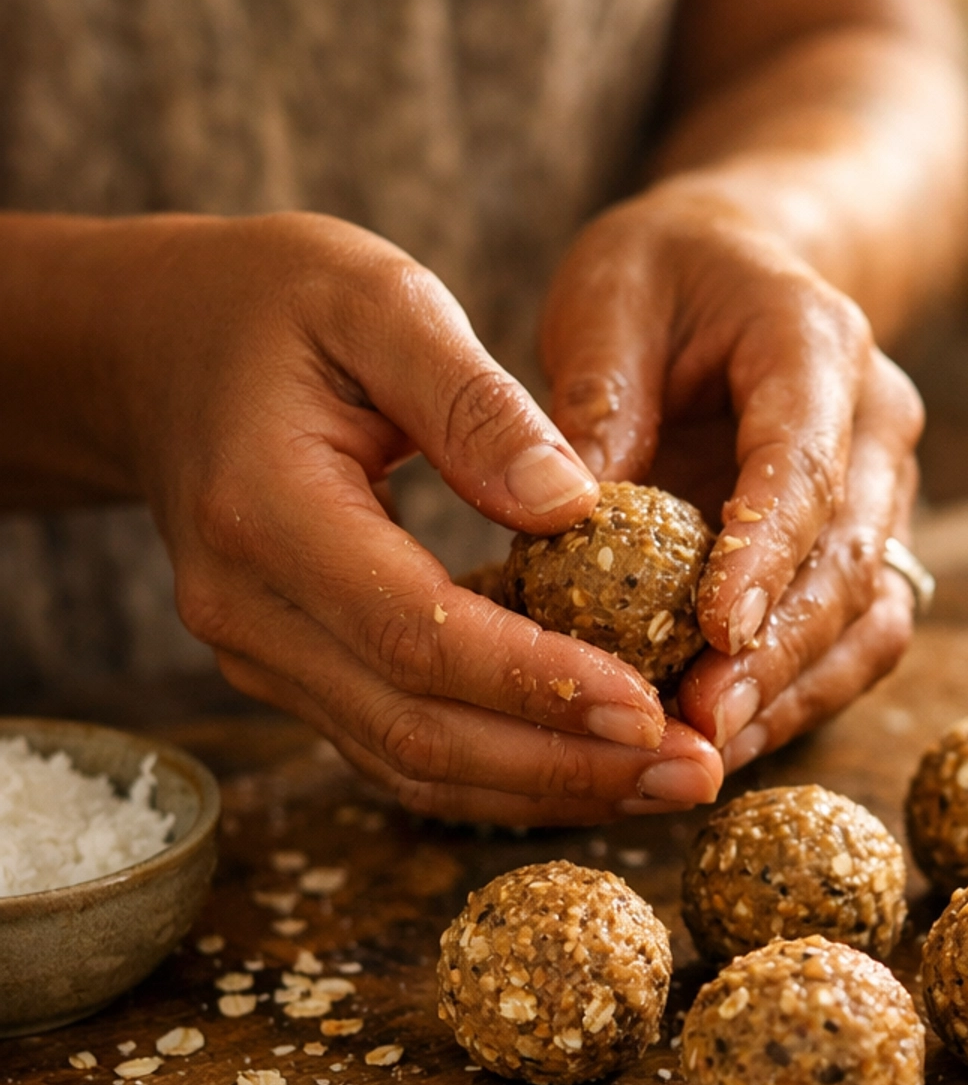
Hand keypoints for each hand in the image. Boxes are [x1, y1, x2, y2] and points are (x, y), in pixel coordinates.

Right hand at [106, 212, 723, 823]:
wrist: (156, 340)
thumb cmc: (279, 301)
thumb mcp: (381, 298)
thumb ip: (475, 402)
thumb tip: (576, 507)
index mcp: (264, 509)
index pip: (414, 631)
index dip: (535, 682)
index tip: (650, 704)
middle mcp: (245, 608)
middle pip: (415, 729)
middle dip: (564, 765)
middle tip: (694, 772)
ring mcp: (259, 653)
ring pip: (409, 761)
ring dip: (546, 786)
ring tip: (672, 781)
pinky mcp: (290, 671)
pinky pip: (400, 746)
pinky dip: (504, 769)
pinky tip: (601, 764)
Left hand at [542, 176, 924, 768]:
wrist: (744, 265)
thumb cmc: (664, 275)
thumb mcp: (609, 290)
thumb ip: (597, 391)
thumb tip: (569, 511)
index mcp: (817, 344)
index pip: (804, 463)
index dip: (765, 555)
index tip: (714, 632)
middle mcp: (877, 426)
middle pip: (849, 560)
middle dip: (778, 654)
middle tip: (699, 727)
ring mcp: (885, 496)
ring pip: (868, 617)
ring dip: (794, 693)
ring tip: (706, 755)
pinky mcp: (864, 550)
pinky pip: (853, 641)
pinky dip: (797, 697)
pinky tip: (723, 742)